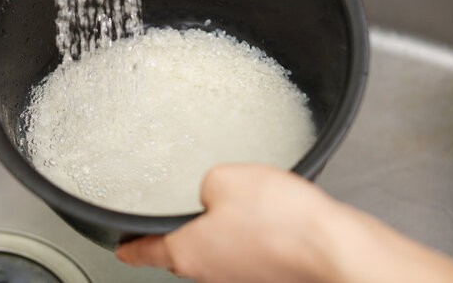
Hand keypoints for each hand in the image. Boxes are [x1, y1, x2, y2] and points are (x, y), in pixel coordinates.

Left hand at [116, 164, 338, 281]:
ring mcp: (240, 275)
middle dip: (173, 233)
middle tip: (169, 215)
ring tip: (223, 203)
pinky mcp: (266, 271)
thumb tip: (211, 191)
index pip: (143, 254)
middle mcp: (210, 272)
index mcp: (187, 253)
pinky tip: (258, 212)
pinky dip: (243, 232)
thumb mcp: (223, 178)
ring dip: (213, 229)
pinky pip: (243, 249)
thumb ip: (204, 183)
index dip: (128, 247)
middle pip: (180, 252)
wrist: (332, 246)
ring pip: (214, 250)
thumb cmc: (279, 220)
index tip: (120, 248)